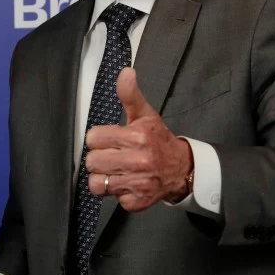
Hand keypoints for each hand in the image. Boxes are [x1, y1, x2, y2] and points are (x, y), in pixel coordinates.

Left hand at [84, 67, 192, 211]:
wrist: (181, 169)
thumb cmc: (158, 140)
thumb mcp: (145, 115)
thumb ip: (130, 95)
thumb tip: (125, 72)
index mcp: (137, 136)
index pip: (93, 138)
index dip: (99, 139)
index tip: (110, 140)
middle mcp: (138, 160)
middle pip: (92, 161)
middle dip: (100, 158)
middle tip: (113, 155)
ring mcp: (138, 183)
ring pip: (96, 183)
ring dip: (104, 177)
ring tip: (116, 170)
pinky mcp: (137, 201)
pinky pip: (111, 199)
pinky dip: (117, 193)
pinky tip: (127, 183)